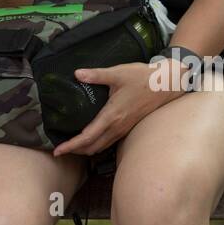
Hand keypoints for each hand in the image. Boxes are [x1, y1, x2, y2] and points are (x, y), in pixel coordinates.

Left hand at [52, 61, 182, 156]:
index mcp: (112, 116)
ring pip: (101, 146)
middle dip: (75, 150)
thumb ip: (96, 75)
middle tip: (60, 149)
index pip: (87, 137)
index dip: (71, 145)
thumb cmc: (142, 78)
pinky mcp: (128, 127)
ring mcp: (124, 129)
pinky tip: (91, 138)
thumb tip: (77, 74)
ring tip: (72, 146)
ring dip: (86, 149)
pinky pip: (109, 142)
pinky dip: (96, 144)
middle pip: (92, 147)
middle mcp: (117, 127)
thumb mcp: (118, 73)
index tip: (57, 151)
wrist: (166, 84)